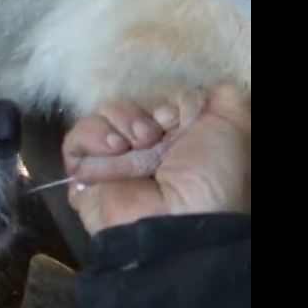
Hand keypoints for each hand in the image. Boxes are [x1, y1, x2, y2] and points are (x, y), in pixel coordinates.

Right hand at [62, 85, 249, 234]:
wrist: (176, 222)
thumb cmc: (209, 179)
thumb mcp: (233, 129)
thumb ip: (227, 100)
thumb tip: (218, 85)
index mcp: (176, 141)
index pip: (156, 100)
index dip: (165, 103)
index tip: (174, 117)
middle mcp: (142, 151)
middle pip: (126, 106)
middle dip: (140, 113)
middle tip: (152, 136)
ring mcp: (111, 163)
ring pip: (100, 117)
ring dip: (117, 123)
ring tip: (130, 146)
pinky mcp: (83, 175)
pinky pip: (74, 141)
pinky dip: (90, 137)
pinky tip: (111, 149)